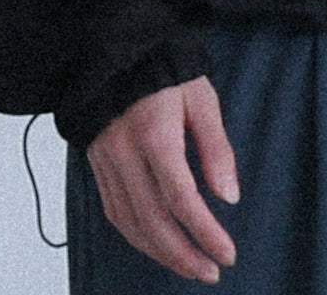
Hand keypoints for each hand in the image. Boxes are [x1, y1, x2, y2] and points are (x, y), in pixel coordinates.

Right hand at [86, 76, 240, 283]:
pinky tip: (158, 246)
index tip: (228, 253)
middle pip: (153, 221)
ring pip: (130, 224)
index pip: (181, 198)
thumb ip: (216, 148)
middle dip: (183, 255)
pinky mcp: (97, 167)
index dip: (205, 233)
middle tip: (211, 271)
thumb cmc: (167, 73)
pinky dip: (137, 237)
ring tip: (190, 266)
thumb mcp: (202, 100)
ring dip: (161, 253)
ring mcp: (106, 163)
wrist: (120, 55)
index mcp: (155, 135)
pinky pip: (115, 214)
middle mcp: (125, 155)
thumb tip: (229, 196)